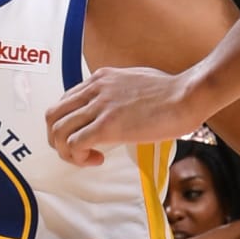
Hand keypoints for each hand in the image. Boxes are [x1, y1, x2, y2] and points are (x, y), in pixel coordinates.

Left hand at [47, 64, 202, 165]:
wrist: (187, 95)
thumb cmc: (172, 92)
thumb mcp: (137, 80)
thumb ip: (121, 91)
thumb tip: (118, 106)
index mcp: (100, 78)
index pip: (64, 101)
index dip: (69, 124)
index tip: (85, 137)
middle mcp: (94, 90)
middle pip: (52, 116)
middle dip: (58, 139)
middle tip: (76, 152)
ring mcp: (99, 107)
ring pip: (58, 131)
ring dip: (66, 151)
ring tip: (87, 158)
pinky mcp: (107, 126)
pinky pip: (74, 144)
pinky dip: (78, 157)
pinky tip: (97, 160)